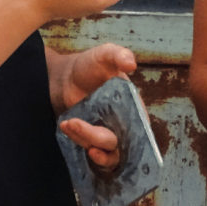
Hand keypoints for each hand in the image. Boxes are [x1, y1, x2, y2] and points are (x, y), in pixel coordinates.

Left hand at [55, 44, 137, 168]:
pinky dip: (78, 141)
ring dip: (85, 140)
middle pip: (119, 143)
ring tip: (70, 124)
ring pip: (104, 151)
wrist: (65, 75)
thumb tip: (131, 65)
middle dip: (97, 138)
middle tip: (77, 123)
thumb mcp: (106, 54)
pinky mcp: (90, 138)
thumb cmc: (90, 64)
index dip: (135, 138)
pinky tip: (67, 128)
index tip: (118, 137)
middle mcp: (123, 122)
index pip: (141, 128)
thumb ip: (119, 55)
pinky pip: (89, 149)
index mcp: (133, 105)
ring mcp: (106, 132)